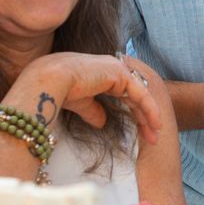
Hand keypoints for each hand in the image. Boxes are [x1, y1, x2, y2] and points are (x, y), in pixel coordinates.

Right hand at [18, 53, 166, 144]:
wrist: (49, 81)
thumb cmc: (56, 91)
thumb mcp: (79, 103)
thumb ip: (92, 110)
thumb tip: (101, 122)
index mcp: (100, 72)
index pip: (123, 93)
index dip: (133, 112)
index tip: (139, 132)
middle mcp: (110, 67)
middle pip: (134, 95)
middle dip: (144, 117)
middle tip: (151, 137)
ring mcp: (117, 68)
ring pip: (140, 96)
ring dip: (149, 117)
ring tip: (154, 137)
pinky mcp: (121, 74)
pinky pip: (140, 94)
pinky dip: (149, 110)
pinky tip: (154, 125)